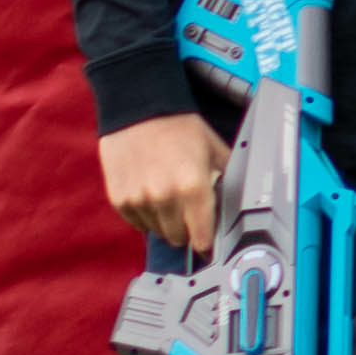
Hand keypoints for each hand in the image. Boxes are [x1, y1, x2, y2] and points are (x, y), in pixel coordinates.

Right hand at [102, 113, 229, 253]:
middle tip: (189, 211)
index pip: (202, 238)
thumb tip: (236, 206)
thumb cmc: (179, 128)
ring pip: (157, 232)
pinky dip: (145, 215)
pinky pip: (137, 223)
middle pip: (179, 238)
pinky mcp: (119, 198)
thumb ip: (226, 181)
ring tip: (168, 196)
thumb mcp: (215, 151)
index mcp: (193, 187)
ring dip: (165, 222)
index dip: (207, 244)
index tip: (208, 245)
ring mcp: (139, 200)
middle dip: (187, 229)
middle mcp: (165, 198)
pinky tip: (151, 195)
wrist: (139, 109)